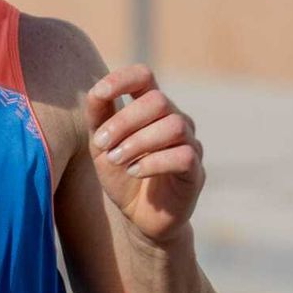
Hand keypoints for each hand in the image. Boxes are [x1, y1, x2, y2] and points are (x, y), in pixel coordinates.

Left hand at [86, 65, 205, 244]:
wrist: (139, 216)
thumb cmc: (121, 174)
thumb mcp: (101, 146)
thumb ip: (99, 118)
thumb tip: (96, 91)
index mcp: (150, 109)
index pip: (144, 76)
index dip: (123, 79)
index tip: (100, 94)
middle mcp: (174, 119)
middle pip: (157, 100)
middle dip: (124, 122)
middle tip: (102, 145)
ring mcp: (189, 143)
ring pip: (173, 126)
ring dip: (137, 143)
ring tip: (117, 161)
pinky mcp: (195, 170)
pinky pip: (183, 155)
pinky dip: (153, 162)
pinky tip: (135, 172)